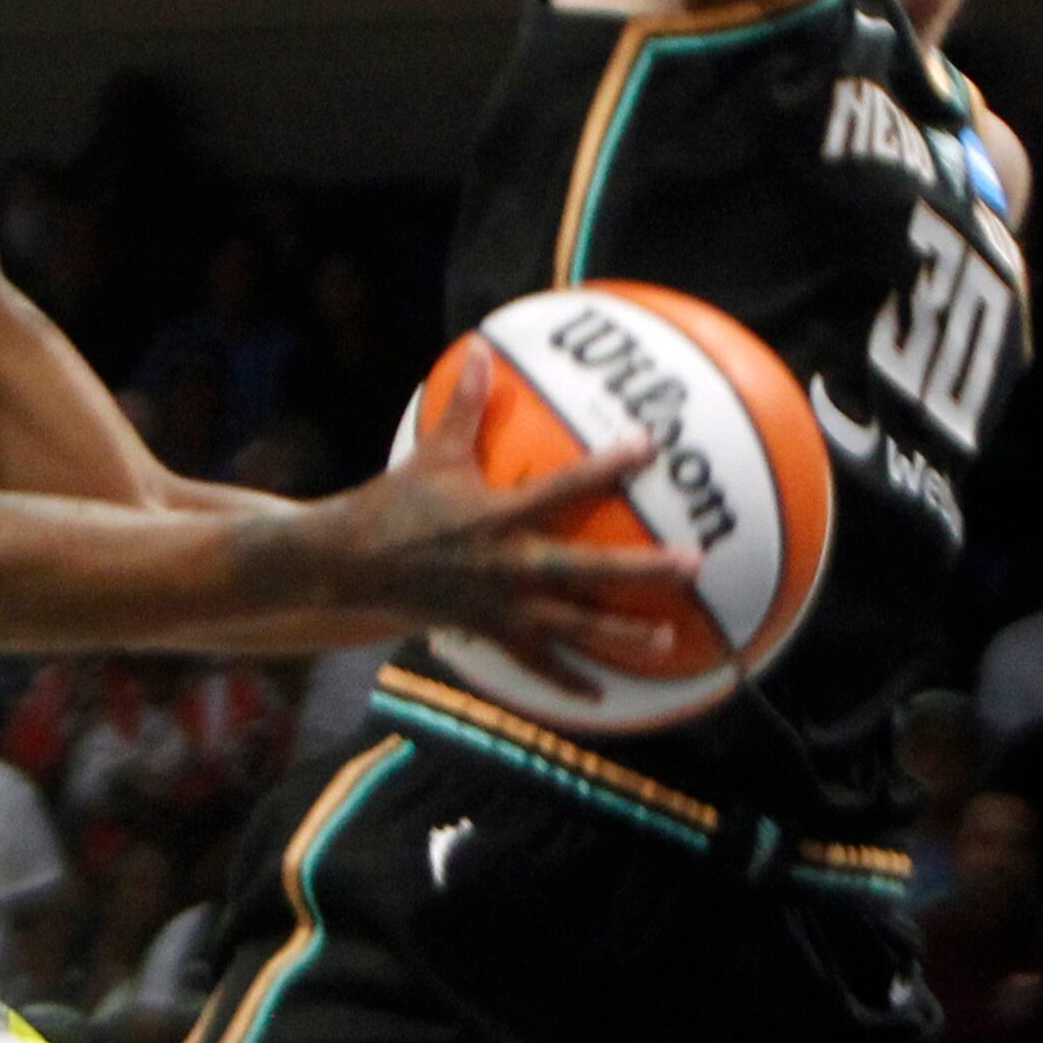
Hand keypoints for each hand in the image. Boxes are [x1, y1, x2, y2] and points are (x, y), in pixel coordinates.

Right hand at [312, 344, 697, 691]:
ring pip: (572, 625)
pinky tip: (602, 694)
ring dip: (621, 634)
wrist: (350, 565)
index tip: (649, 449)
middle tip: (692, 564)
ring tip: (668, 638)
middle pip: (586, 570)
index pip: (563, 488)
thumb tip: (482, 348)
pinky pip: (535, 663)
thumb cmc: (395, 503)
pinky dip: (567, 680)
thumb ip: (466, 404)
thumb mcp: (432, 450)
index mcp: (499, 516)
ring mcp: (501, 606)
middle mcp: (508, 565)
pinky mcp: (489, 633)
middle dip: (641, 569)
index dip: (607, 467)